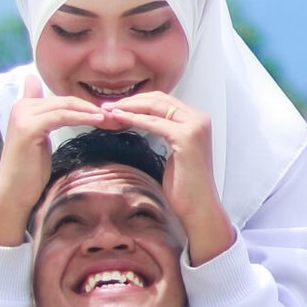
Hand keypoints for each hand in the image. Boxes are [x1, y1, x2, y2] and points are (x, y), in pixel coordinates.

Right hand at [0, 75, 106, 248]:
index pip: (60, 99)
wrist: (13, 192)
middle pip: (64, 100)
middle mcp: (21, 106)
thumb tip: (63, 112)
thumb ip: (48, 119)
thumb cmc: (29, 171)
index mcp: (23, 106)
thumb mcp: (40, 140)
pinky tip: (97, 121)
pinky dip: (81, 117)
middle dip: (92, 107)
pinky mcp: (29, 127)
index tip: (106, 113)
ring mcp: (23, 115)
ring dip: (91, 112)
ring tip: (110, 119)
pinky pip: (61, 116)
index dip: (84, 104)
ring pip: (65, 106)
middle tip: (114, 116)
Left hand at [97, 91, 235, 264]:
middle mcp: (199, 119)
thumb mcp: (173, 153)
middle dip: (130, 101)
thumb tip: (142, 122)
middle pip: (158, 99)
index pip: (163, 101)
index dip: (138, 101)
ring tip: (108, 111)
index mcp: (196, 120)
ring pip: (155, 107)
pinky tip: (118, 119)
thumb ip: (164, 133)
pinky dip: (134, 119)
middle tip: (106, 105)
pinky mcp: (187, 137)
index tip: (116, 106)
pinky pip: (154, 123)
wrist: (198, 208)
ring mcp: (195, 126)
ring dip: (128, 107)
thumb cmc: (184, 187)